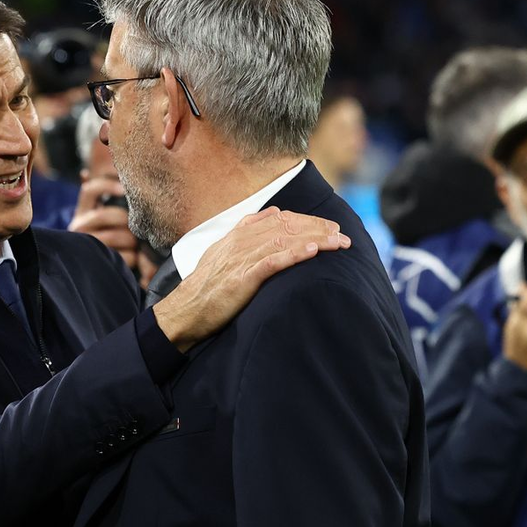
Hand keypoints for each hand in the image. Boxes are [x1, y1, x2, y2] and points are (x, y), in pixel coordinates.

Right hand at [68, 174, 143, 273]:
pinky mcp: (98, 264)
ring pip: (115, 237)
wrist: (91, 268)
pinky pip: (122, 257)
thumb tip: (84, 174)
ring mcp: (86, 246)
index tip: (125, 189)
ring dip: (132, 240)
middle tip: (139, 226)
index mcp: (82, 211)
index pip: (89, 190)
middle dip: (126, 220)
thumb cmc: (104, 233)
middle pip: (104, 215)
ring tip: (138, 243)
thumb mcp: (97, 214)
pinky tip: (136, 258)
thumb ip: (98, 195)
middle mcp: (79, 226)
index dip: (107, 186)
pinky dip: (134, 258)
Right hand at [153, 208, 348, 351]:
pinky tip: (313, 250)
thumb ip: (246, 234)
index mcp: (237, 234)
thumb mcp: (222, 254)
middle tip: (342, 234)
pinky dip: (295, 253)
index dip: (306, 220)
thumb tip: (272, 214)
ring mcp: (241, 258)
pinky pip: (273, 260)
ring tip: (338, 242)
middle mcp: (241, 242)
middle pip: (287, 226)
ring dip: (316, 239)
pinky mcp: (242, 277)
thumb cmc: (204, 289)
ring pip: (285, 240)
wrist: (184, 312)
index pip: (279, 219)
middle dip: (318, 228)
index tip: (328, 226)